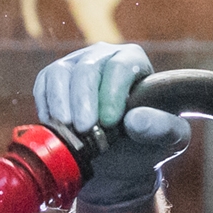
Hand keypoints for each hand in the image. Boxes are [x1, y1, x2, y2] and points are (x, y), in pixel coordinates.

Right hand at [33, 43, 189, 211]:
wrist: (119, 157)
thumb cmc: (148, 143)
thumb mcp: (168, 140)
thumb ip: (162, 128)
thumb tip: (136, 120)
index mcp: (134, 61)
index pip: (120, 67)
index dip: (112, 93)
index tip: (109, 122)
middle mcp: (104, 55)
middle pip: (87, 68)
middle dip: (83, 99)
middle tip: (83, 129)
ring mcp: (76, 64)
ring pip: (61, 72)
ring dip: (60, 102)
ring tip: (66, 128)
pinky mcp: (55, 78)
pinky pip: (44, 82)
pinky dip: (45, 104)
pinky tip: (55, 126)